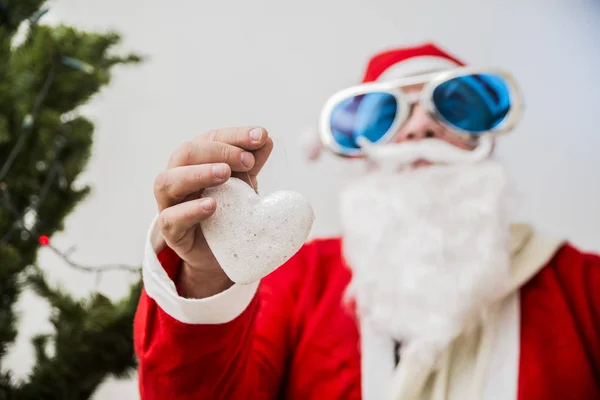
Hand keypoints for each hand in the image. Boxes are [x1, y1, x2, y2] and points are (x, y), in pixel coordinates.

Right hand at [152, 126, 273, 297]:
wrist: (220, 255)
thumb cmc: (229, 213)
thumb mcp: (244, 186)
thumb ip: (251, 164)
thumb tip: (266, 139)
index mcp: (195, 162)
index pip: (210, 138)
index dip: (235, 135)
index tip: (261, 137)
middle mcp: (177, 177)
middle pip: (185, 153)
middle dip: (218, 151)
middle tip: (247, 161)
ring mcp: (170, 204)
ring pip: (167, 181)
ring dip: (198, 173)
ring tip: (224, 173)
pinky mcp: (171, 232)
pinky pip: (170, 218)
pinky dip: (190, 210)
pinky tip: (211, 205)